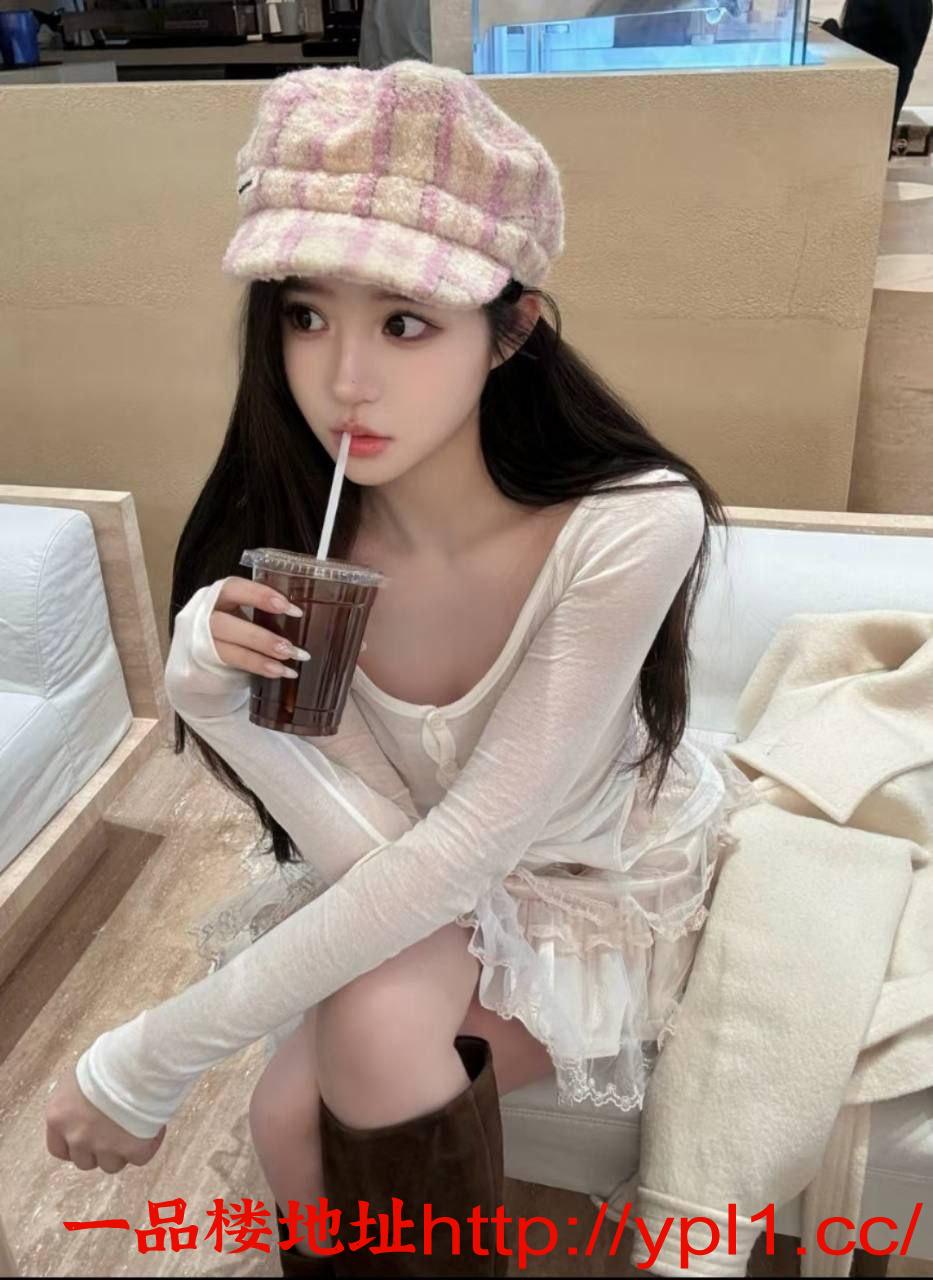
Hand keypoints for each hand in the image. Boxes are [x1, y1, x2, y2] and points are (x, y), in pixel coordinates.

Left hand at [46, 1066, 165, 1173]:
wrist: (137, 1061)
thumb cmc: (108, 1058)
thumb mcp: (81, 1074)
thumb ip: (78, 1099)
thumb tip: (89, 1103)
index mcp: (59, 1117)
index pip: (58, 1149)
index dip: (74, 1145)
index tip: (88, 1136)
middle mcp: (77, 1137)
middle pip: (85, 1161)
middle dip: (99, 1149)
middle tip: (115, 1129)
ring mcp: (104, 1146)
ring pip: (111, 1165)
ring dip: (121, 1151)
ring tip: (136, 1128)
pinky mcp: (132, 1149)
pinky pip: (140, 1158)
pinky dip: (147, 1146)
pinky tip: (153, 1128)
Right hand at [209, 576, 310, 680]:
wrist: (202, 655)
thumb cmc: (230, 628)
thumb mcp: (240, 611)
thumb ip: (260, 609)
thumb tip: (298, 615)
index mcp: (215, 596)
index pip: (233, 588)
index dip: (260, 596)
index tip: (290, 609)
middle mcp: (202, 616)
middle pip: (223, 624)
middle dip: (259, 637)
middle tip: (289, 647)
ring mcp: (199, 641)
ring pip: (226, 648)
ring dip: (260, 657)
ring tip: (288, 661)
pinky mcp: (204, 662)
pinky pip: (231, 665)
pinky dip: (259, 667)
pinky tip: (281, 671)